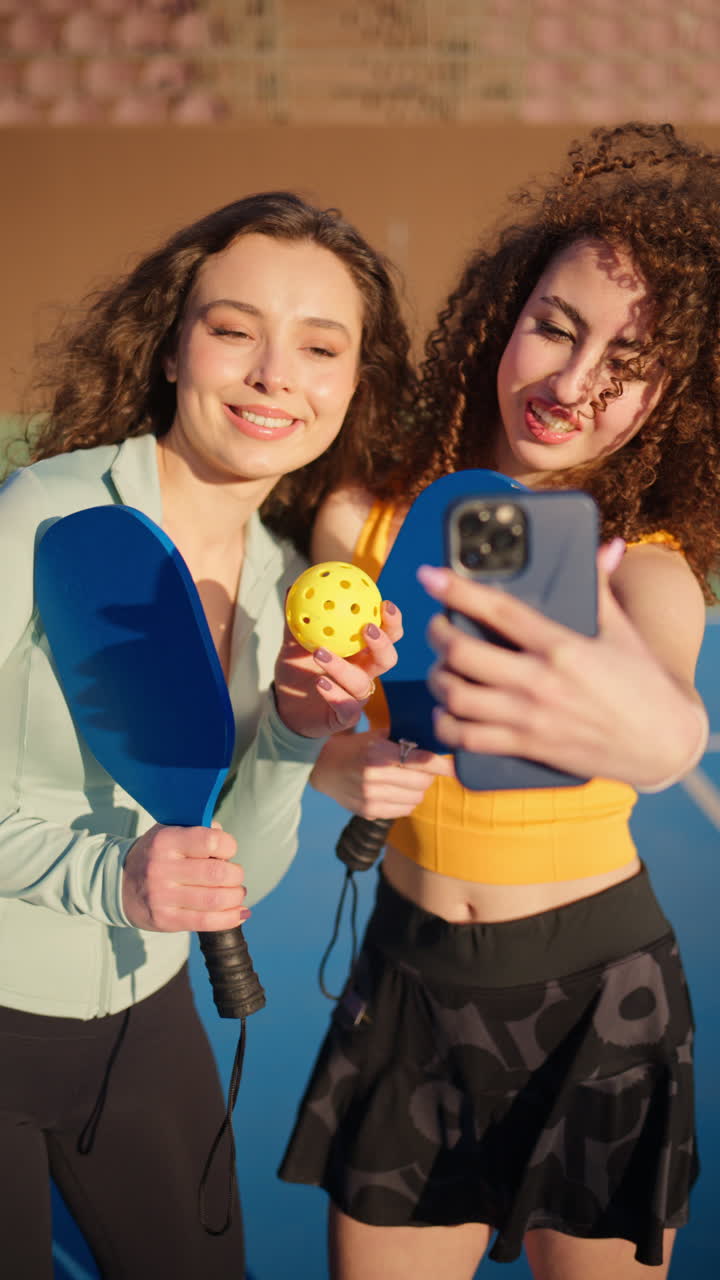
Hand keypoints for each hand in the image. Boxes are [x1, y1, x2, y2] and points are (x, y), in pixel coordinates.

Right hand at [122, 823, 248, 931]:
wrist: (119, 883)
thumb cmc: (154, 855)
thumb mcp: (168, 831)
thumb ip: (198, 829)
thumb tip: (223, 836)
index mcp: (165, 841)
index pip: (210, 841)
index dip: (229, 845)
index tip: (228, 850)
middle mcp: (162, 868)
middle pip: (217, 873)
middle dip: (236, 875)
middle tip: (235, 875)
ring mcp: (162, 897)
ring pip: (215, 900)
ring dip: (236, 897)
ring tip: (236, 893)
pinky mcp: (166, 920)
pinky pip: (206, 922)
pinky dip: (230, 918)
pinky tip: (240, 913)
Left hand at [273, 600, 402, 737]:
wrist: (284, 706)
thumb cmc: (297, 669)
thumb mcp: (293, 642)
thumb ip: (297, 619)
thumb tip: (292, 588)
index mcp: (359, 651)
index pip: (385, 634)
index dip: (391, 621)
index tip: (385, 604)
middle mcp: (364, 672)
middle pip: (387, 658)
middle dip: (383, 643)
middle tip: (367, 628)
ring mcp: (356, 696)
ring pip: (362, 683)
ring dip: (343, 667)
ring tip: (320, 653)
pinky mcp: (345, 717)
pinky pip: (346, 708)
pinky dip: (334, 694)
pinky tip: (320, 683)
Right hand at [310, 729, 450, 817]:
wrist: (323, 768)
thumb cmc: (356, 748)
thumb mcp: (376, 736)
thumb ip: (403, 739)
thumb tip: (436, 743)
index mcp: (376, 753)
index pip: (419, 761)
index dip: (440, 764)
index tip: (454, 766)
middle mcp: (373, 777)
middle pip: (422, 782)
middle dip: (428, 775)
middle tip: (424, 768)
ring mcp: (370, 798)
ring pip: (416, 798)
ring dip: (418, 789)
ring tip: (408, 779)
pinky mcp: (369, 812)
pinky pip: (404, 810)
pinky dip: (407, 801)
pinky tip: (397, 791)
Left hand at [418, 545, 706, 789]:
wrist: (662, 744)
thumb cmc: (642, 684)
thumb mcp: (621, 632)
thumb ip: (601, 588)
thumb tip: (607, 546)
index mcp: (561, 646)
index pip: (498, 611)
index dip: (458, 590)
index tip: (431, 576)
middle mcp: (540, 682)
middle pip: (462, 654)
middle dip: (438, 635)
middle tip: (437, 626)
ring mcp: (530, 719)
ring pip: (457, 698)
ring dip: (437, 680)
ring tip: (441, 668)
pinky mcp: (526, 747)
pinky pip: (467, 739)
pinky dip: (446, 725)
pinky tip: (447, 712)